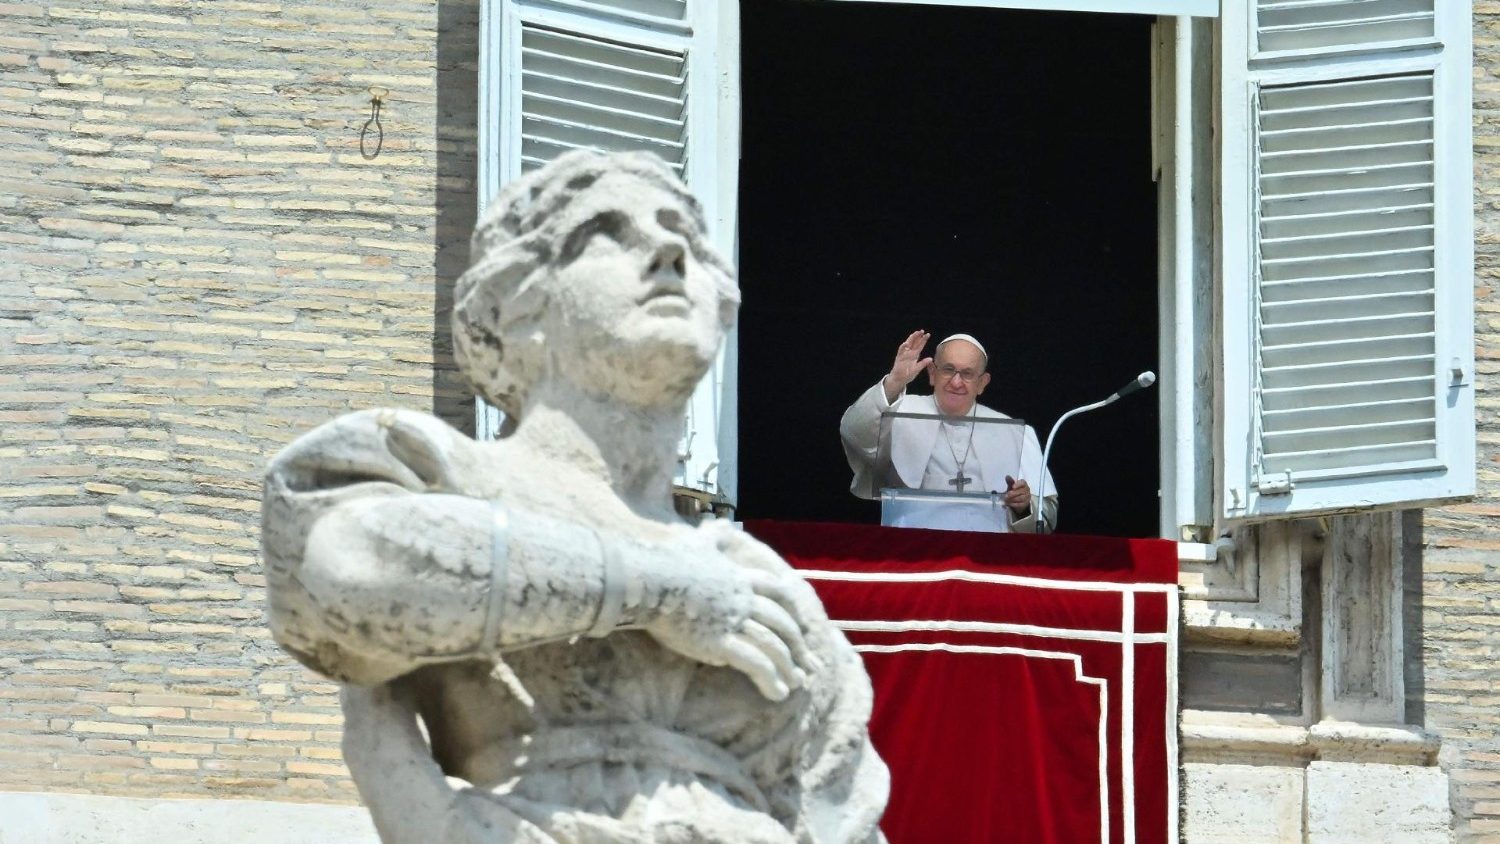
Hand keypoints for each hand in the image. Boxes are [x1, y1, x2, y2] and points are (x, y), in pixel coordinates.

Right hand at [637, 524, 815, 701]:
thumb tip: (721, 524)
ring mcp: (733, 621)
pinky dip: (770, 679)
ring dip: (788, 666)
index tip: (804, 626)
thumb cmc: (667, 561)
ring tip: (798, 684)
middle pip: (781, 622)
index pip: (777, 592)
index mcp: (739, 578)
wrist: (648, 578)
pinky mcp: (720, 643)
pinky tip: (778, 693)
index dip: (793, 610)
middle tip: (811, 664)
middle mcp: (743, 599)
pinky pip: (755, 663)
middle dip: (799, 645)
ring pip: (773, 645)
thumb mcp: (697, 542)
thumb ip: (714, 536)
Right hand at [883, 330, 931, 402]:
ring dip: (911, 339)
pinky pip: (901, 351)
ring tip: (915, 334)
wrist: (899, 380)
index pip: (919, 346)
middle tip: (922, 331)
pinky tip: (906, 343)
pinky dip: (903, 347)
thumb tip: (931, 359)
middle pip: (914, 343)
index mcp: (914, 355)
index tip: (927, 334)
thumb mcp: (917, 369)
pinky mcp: (899, 358)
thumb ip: (923, 364)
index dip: (923, 340)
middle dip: (917, 336)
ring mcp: (904, 355)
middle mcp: (909, 353)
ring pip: (907, 344)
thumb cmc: (907, 374)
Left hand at [1004, 475, 1031, 515]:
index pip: (1023, 483)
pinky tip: (1009, 503)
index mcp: (1024, 484)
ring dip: (1012, 499)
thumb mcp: (1012, 486)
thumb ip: (1010, 481)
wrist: (1018, 500)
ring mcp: (1027, 497)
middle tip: (1006, 496)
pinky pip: (1020, 504)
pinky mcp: (1025, 504)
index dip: (1018, 484)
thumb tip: (1007, 476)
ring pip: (1021, 498)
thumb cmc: (1015, 491)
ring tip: (1006, 500)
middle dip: (1013, 494)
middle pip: (1021, 491)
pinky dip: (1013, 504)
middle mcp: (1027, 490)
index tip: (1012, 487)